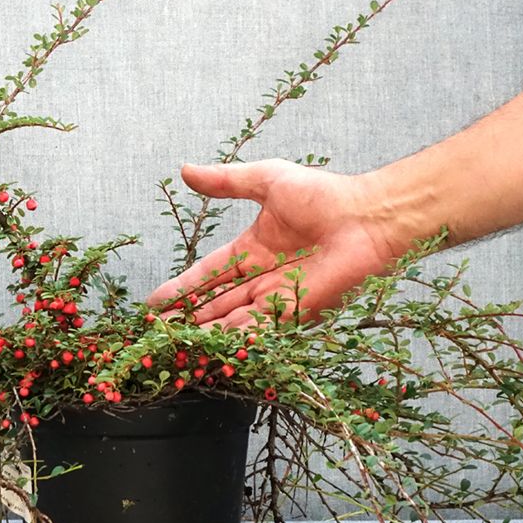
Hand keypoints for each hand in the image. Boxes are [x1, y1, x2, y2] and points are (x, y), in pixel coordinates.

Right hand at [147, 159, 401, 328]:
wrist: (368, 218)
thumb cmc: (324, 196)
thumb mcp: (266, 180)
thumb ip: (225, 182)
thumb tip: (185, 170)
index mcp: (252, 250)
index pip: (207, 273)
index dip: (182, 288)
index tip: (155, 302)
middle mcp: (261, 278)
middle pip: (215, 303)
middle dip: (187, 317)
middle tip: (155, 331)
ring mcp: (277, 299)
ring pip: (230, 322)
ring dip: (204, 334)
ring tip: (174, 345)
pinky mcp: (294, 314)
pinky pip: (257, 331)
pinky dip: (233, 343)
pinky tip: (208, 352)